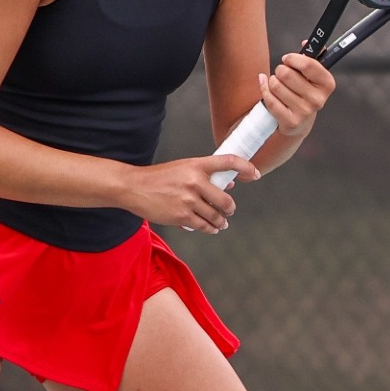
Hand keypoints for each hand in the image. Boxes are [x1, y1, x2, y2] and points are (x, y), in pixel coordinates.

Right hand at [124, 155, 260, 232]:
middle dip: (230, 208)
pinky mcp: (181, 216)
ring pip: (216, 215)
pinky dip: (210, 229)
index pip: (228, 161)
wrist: (134, 188)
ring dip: (221, 222)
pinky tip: (211, 228)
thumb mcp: (182, 169)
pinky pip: (203, 225)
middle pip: (225, 200)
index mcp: (196, 165)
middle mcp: (195, 181)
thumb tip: (228, 186)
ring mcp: (188, 200)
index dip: (246, 167)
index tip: (255, 174)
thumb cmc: (158, 177)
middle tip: (229, 210)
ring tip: (221, 223)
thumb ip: (205, 175)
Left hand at [259, 51, 335, 137]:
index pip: (308, 64)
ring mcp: (304, 112)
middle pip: (287, 74)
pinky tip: (267, 89)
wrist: (299, 123)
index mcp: (327, 84)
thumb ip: (311, 56)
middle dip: (280, 70)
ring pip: (276, 85)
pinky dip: (265, 91)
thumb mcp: (312, 75)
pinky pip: (270, 99)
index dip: (293, 58)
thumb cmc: (304, 92)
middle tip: (282, 74)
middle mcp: (318, 99)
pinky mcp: (291, 121)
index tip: (287, 59)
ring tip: (277, 84)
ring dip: (272, 81)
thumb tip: (305, 43)